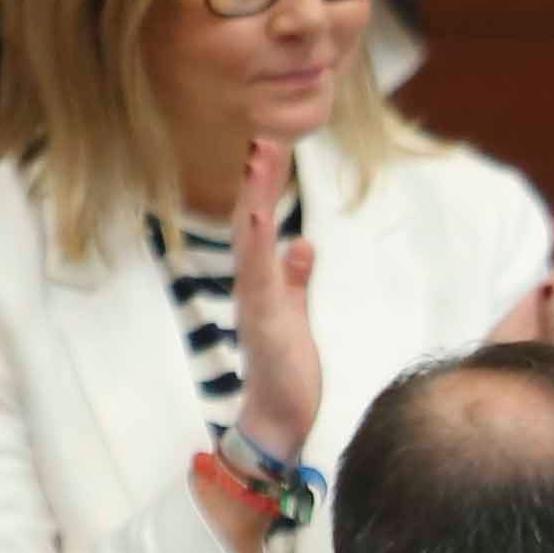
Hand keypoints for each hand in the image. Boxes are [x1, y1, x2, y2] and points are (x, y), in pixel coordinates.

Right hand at [230, 135, 324, 463]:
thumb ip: (296, 279)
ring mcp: (254, 300)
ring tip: (258, 155)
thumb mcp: (295, 314)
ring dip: (254, 196)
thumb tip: (303, 244)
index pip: (260, 223)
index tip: (270, 144)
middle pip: (250, 220)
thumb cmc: (286, 369)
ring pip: (249, 238)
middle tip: (262, 133)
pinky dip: (257, 242)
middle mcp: (251, 284)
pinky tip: (259, 212)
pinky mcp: (263, 319)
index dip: (264, 185)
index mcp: (261, 281)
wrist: (278, 419)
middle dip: (257, 178)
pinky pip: (257, 274)